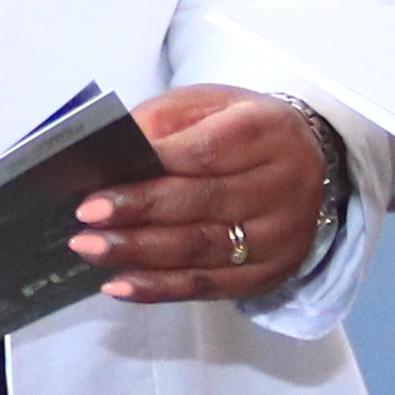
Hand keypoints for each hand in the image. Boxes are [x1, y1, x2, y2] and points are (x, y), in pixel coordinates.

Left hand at [66, 85, 338, 306]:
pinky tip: (121, 284)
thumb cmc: (242, 130)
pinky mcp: (271, 272)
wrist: (308, 163)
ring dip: (140, 253)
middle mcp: (284, 185)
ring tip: (92, 250)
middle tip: (85, 220)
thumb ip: (162, 124)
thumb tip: (111, 156)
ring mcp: (281, 235)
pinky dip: (160, 288)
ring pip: (202, 249)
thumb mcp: (208, 106)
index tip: (101, 186)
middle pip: (202, 204)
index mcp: (268, 131)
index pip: (206, 153)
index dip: (151, 172)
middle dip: (137, 214)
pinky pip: (209, 284)